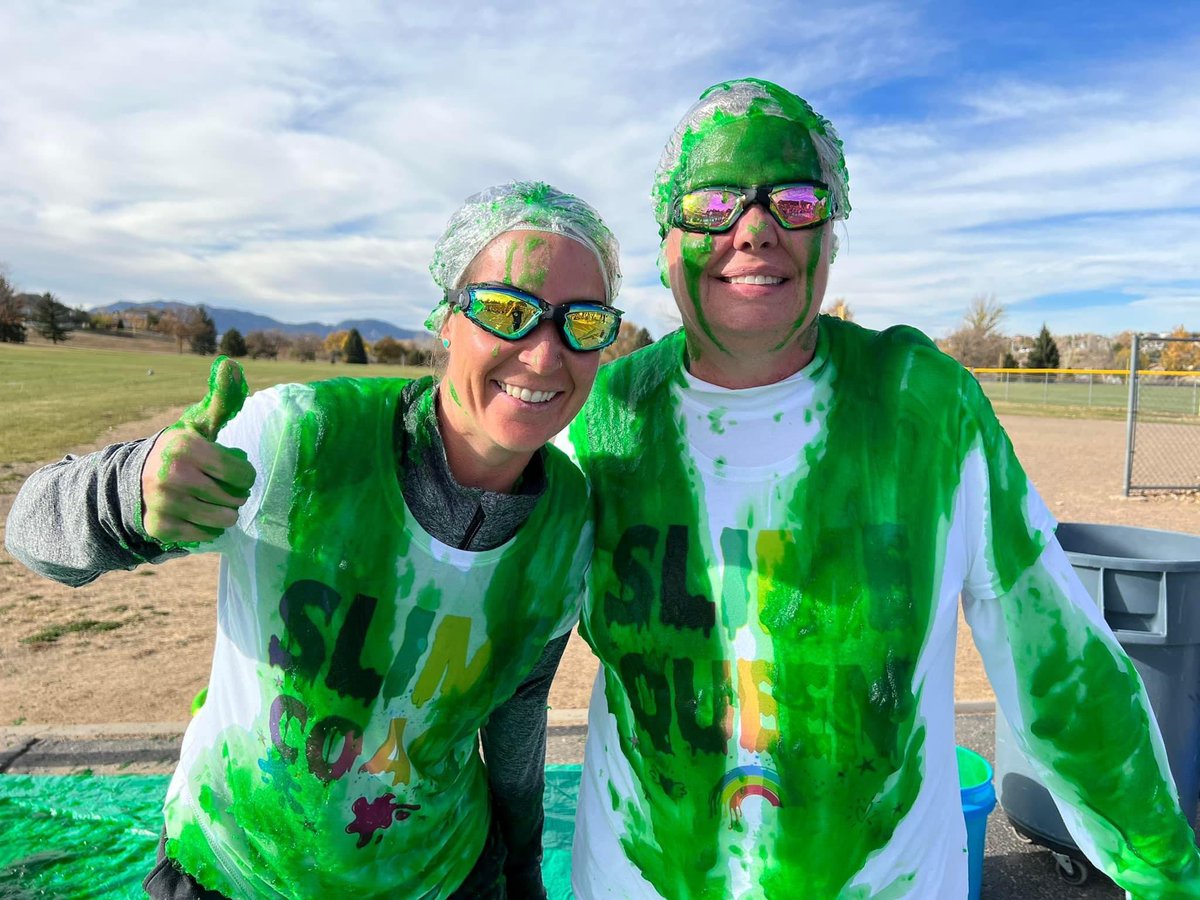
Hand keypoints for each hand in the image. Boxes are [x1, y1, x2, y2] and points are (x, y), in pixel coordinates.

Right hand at [140, 356, 255, 545]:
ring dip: (224, 512)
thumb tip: (232, 364)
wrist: (133, 480)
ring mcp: (165, 503)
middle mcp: (173, 475)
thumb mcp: (197, 425)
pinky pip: (206, 535)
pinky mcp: (160, 527)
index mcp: (186, 447)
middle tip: (218, 486)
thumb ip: (220, 400)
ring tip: (210, 500)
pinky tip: (196, 514)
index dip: (243, 474)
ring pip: (224, 520)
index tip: (230, 469)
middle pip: (235, 498)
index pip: (243, 474)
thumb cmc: (179, 451)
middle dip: (234, 494)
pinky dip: (207, 528)